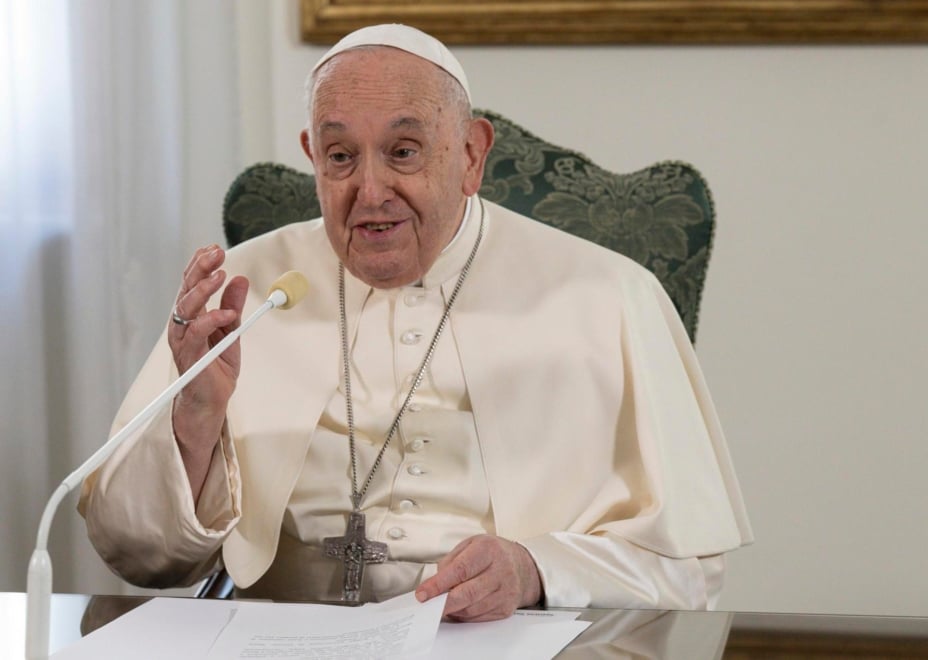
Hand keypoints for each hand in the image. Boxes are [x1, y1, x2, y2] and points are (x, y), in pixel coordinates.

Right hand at [168, 245, 247, 497]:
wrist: (210, 402)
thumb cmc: (216, 368)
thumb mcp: (231, 332)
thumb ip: (233, 307)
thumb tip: (240, 280)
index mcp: (191, 316)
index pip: (191, 284)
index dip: (200, 264)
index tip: (215, 248)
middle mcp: (182, 325)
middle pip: (186, 289)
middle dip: (200, 268)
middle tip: (217, 254)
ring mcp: (182, 340)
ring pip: (186, 307)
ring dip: (204, 289)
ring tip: (221, 275)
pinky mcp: (188, 356)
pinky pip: (196, 332)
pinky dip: (211, 319)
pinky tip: (226, 313)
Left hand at [415, 534, 542, 621]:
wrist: (523, 566)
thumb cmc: (492, 554)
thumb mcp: (470, 545)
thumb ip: (450, 562)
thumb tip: (434, 584)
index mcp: (489, 550)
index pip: (460, 570)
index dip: (438, 584)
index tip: (423, 593)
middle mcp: (501, 570)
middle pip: (467, 593)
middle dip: (443, 602)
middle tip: (427, 605)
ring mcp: (506, 592)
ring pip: (471, 609)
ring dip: (452, 610)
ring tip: (442, 604)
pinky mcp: (506, 609)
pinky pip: (479, 618)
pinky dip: (464, 615)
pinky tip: (458, 608)